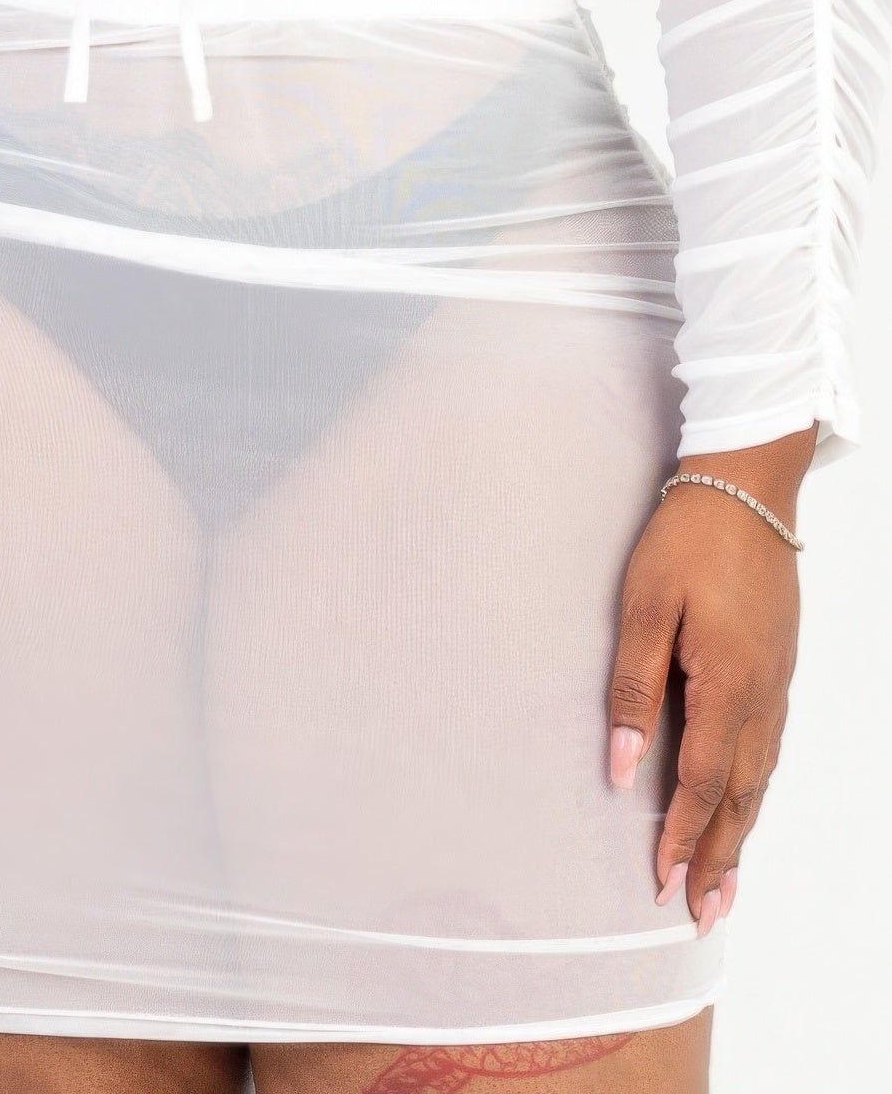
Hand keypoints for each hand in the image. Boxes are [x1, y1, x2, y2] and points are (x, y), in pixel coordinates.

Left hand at [607, 425, 817, 934]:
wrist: (745, 485)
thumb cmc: (686, 539)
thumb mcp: (644, 606)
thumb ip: (633, 689)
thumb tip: (623, 767)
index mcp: (728, 685)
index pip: (703, 783)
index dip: (682, 836)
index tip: (662, 883)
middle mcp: (763, 694)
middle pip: (742, 796)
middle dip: (720, 858)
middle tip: (703, 915)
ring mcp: (778, 680)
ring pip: (762, 775)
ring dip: (742, 831)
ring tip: (725, 882)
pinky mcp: (778, 664)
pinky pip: (770, 745)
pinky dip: (756, 788)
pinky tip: (745, 801)